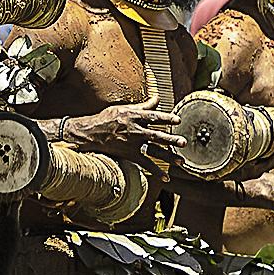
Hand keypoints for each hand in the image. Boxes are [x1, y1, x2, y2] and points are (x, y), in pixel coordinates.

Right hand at [62, 99, 183, 163]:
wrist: (91, 133)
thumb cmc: (107, 118)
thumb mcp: (124, 108)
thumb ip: (143, 106)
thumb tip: (157, 97)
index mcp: (134, 117)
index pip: (153, 116)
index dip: (166, 118)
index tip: (178, 119)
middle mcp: (135, 131)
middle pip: (156, 135)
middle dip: (170, 139)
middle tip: (183, 142)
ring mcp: (133, 144)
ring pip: (153, 151)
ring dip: (168, 156)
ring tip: (180, 161)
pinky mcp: (130, 154)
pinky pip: (145, 164)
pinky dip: (156, 171)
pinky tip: (166, 177)